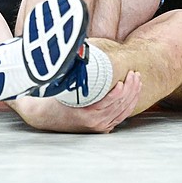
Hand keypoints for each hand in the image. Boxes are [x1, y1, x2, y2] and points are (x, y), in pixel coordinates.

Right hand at [16, 72, 142, 132]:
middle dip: (130, 88)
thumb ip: (72, 77)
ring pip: (123, 111)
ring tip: (137, 80)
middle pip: (120, 105)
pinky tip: (134, 94)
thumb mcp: (61, 88)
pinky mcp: (102, 127)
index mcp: (86, 115)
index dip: (119, 91)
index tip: (124, 79)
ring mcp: (100, 126)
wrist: (44, 117)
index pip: (109, 102)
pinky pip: (120, 116)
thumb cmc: (52, 100)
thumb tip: (75, 55)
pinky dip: (129, 104)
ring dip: (133, 95)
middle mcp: (95, 123)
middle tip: (135, 74)